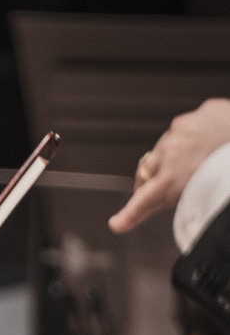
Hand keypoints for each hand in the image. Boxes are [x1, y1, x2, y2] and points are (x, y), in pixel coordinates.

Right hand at [108, 98, 229, 232]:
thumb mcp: (201, 198)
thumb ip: (176, 199)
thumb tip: (167, 203)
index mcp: (169, 181)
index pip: (143, 200)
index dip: (129, 214)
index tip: (117, 223)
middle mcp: (171, 152)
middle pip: (153, 165)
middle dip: (160, 174)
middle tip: (178, 182)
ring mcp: (187, 128)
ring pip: (176, 141)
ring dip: (182, 150)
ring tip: (203, 159)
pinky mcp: (206, 111)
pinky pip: (200, 122)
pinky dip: (204, 131)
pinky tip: (216, 139)